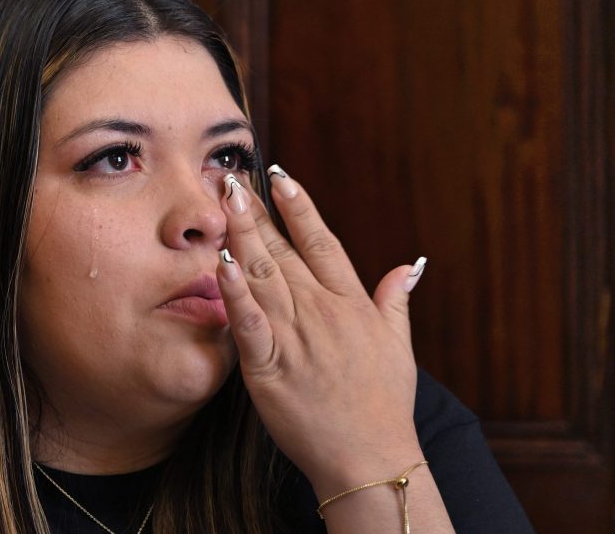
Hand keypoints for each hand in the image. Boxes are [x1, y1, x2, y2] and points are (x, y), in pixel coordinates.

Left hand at [217, 167, 427, 495]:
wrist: (371, 458)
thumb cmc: (384, 402)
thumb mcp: (398, 344)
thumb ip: (397, 299)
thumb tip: (412, 263)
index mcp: (350, 303)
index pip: (322, 242)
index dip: (300, 207)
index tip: (281, 176)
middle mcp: (322, 312)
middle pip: (284, 251)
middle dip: (258, 212)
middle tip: (234, 178)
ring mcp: (296, 338)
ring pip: (264, 276)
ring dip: (243, 236)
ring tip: (225, 202)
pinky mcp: (270, 368)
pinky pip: (249, 324)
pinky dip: (235, 294)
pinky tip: (221, 264)